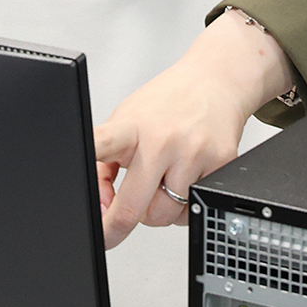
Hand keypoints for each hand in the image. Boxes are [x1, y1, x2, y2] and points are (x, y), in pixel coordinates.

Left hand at [94, 11, 293, 248]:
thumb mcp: (125, 120)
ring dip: (155, 211)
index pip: (101, 148)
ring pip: (163, 215)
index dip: (90, 180)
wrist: (214, 81)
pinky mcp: (221, 165)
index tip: (85, 209)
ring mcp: (193, 154)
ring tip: (158, 184)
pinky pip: (190, 211)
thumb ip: (105, 161)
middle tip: (113, 226)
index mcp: (131, 126)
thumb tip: (103, 206)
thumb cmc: (165, 103)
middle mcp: (162, 140)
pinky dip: (182, 207)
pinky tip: (182, 180)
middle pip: (132, 207)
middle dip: (118, 225)